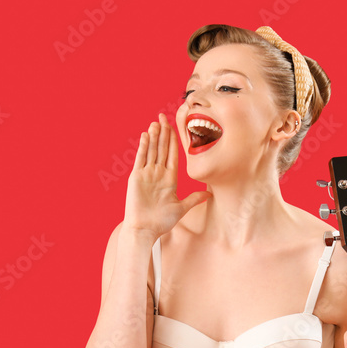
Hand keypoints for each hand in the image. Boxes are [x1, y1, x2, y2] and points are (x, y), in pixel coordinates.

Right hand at [123, 113, 210, 237]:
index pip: (172, 155)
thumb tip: (209, 195)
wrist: (145, 230)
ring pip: (151, 151)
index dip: (174, 141)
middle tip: (164, 117)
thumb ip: (194, 199)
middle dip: (163, 133)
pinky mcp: (136, 177)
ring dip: (154, 136)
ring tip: (156, 122)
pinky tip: (147, 135)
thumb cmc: (161, 222)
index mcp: (169, 179)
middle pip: (162, 149)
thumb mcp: (181, 208)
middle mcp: (157, 174)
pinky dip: (144, 147)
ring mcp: (146, 174)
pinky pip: (141, 159)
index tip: (175, 127)